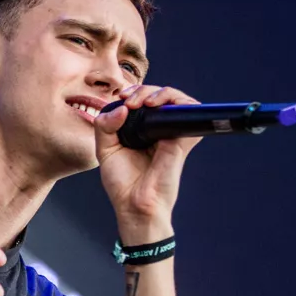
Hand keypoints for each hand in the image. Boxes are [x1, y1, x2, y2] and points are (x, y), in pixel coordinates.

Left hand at [93, 84, 200, 240]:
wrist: (134, 205)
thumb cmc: (122, 183)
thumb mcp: (105, 149)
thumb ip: (105, 125)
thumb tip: (121, 108)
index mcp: (141, 130)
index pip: (142, 100)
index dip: (133, 92)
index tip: (119, 97)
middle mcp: (158, 130)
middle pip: (159, 95)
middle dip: (143, 90)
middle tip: (129, 100)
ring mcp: (172, 134)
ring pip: (175, 100)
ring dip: (160, 93)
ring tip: (143, 102)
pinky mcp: (183, 140)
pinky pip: (191, 113)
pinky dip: (180, 102)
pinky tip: (158, 107)